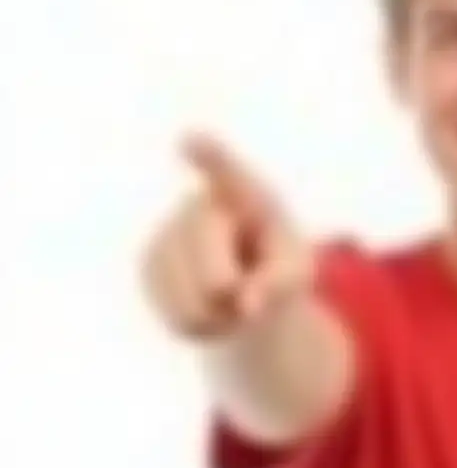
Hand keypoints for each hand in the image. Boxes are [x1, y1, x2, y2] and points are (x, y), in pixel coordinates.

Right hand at [141, 133, 312, 339]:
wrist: (245, 279)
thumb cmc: (279, 265)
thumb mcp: (297, 273)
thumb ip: (280, 284)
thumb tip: (245, 307)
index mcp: (248, 194)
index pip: (228, 172)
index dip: (210, 158)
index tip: (190, 142)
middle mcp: (202, 203)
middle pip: (216, 276)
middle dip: (234, 297)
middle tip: (246, 291)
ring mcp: (168, 230)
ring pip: (193, 300)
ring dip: (220, 314)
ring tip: (231, 294)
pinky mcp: (148, 263)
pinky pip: (177, 314)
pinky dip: (201, 325)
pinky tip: (208, 304)